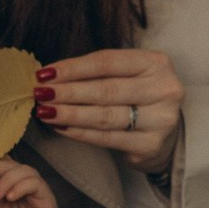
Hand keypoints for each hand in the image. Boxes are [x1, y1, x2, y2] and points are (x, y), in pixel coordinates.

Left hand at [0, 157, 62, 207]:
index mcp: (9, 184)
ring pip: (24, 170)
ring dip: (7, 179)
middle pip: (12, 164)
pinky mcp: (46, 196)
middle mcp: (23, 183)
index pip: (2, 164)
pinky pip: (35, 183)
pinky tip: (11, 197)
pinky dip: (21, 187)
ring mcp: (35, 188)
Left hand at [32, 48, 183, 170]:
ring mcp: (160, 119)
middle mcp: (164, 89)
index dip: (73, 68)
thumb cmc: (138, 97)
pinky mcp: (150, 145)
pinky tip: (61, 128)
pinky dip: (80, 133)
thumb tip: (50, 76)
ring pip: (105, 116)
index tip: (45, 73)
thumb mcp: (128, 75)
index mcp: (156, 63)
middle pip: (105, 90)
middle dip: (67, 92)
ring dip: (70, 114)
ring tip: (45, 112)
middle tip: (40, 94)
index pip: (107, 62)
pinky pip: (107, 138)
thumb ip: (98, 73)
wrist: (168, 133)